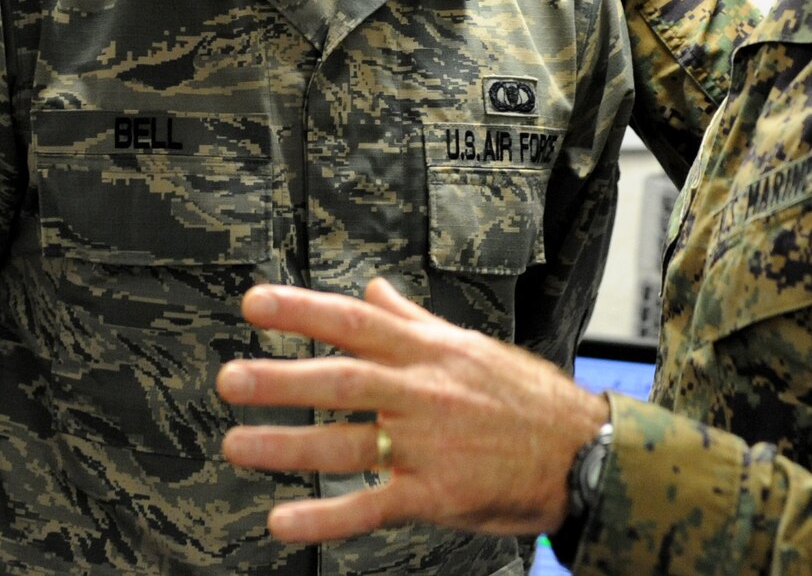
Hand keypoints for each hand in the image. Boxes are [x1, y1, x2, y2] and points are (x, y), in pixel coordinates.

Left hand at [216, 278, 609, 544]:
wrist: (583, 453)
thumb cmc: (526, 397)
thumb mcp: (470, 346)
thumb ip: (412, 320)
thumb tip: (372, 288)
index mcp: (428, 352)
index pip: (355, 321)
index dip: (301, 311)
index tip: (253, 303)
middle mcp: (423, 392)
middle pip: (342, 380)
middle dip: (281, 380)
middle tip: (229, 380)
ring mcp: (429, 445)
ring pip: (348, 444)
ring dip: (287, 446)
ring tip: (236, 445)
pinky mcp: (437, 495)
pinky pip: (372, 507)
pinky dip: (326, 517)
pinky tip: (284, 522)